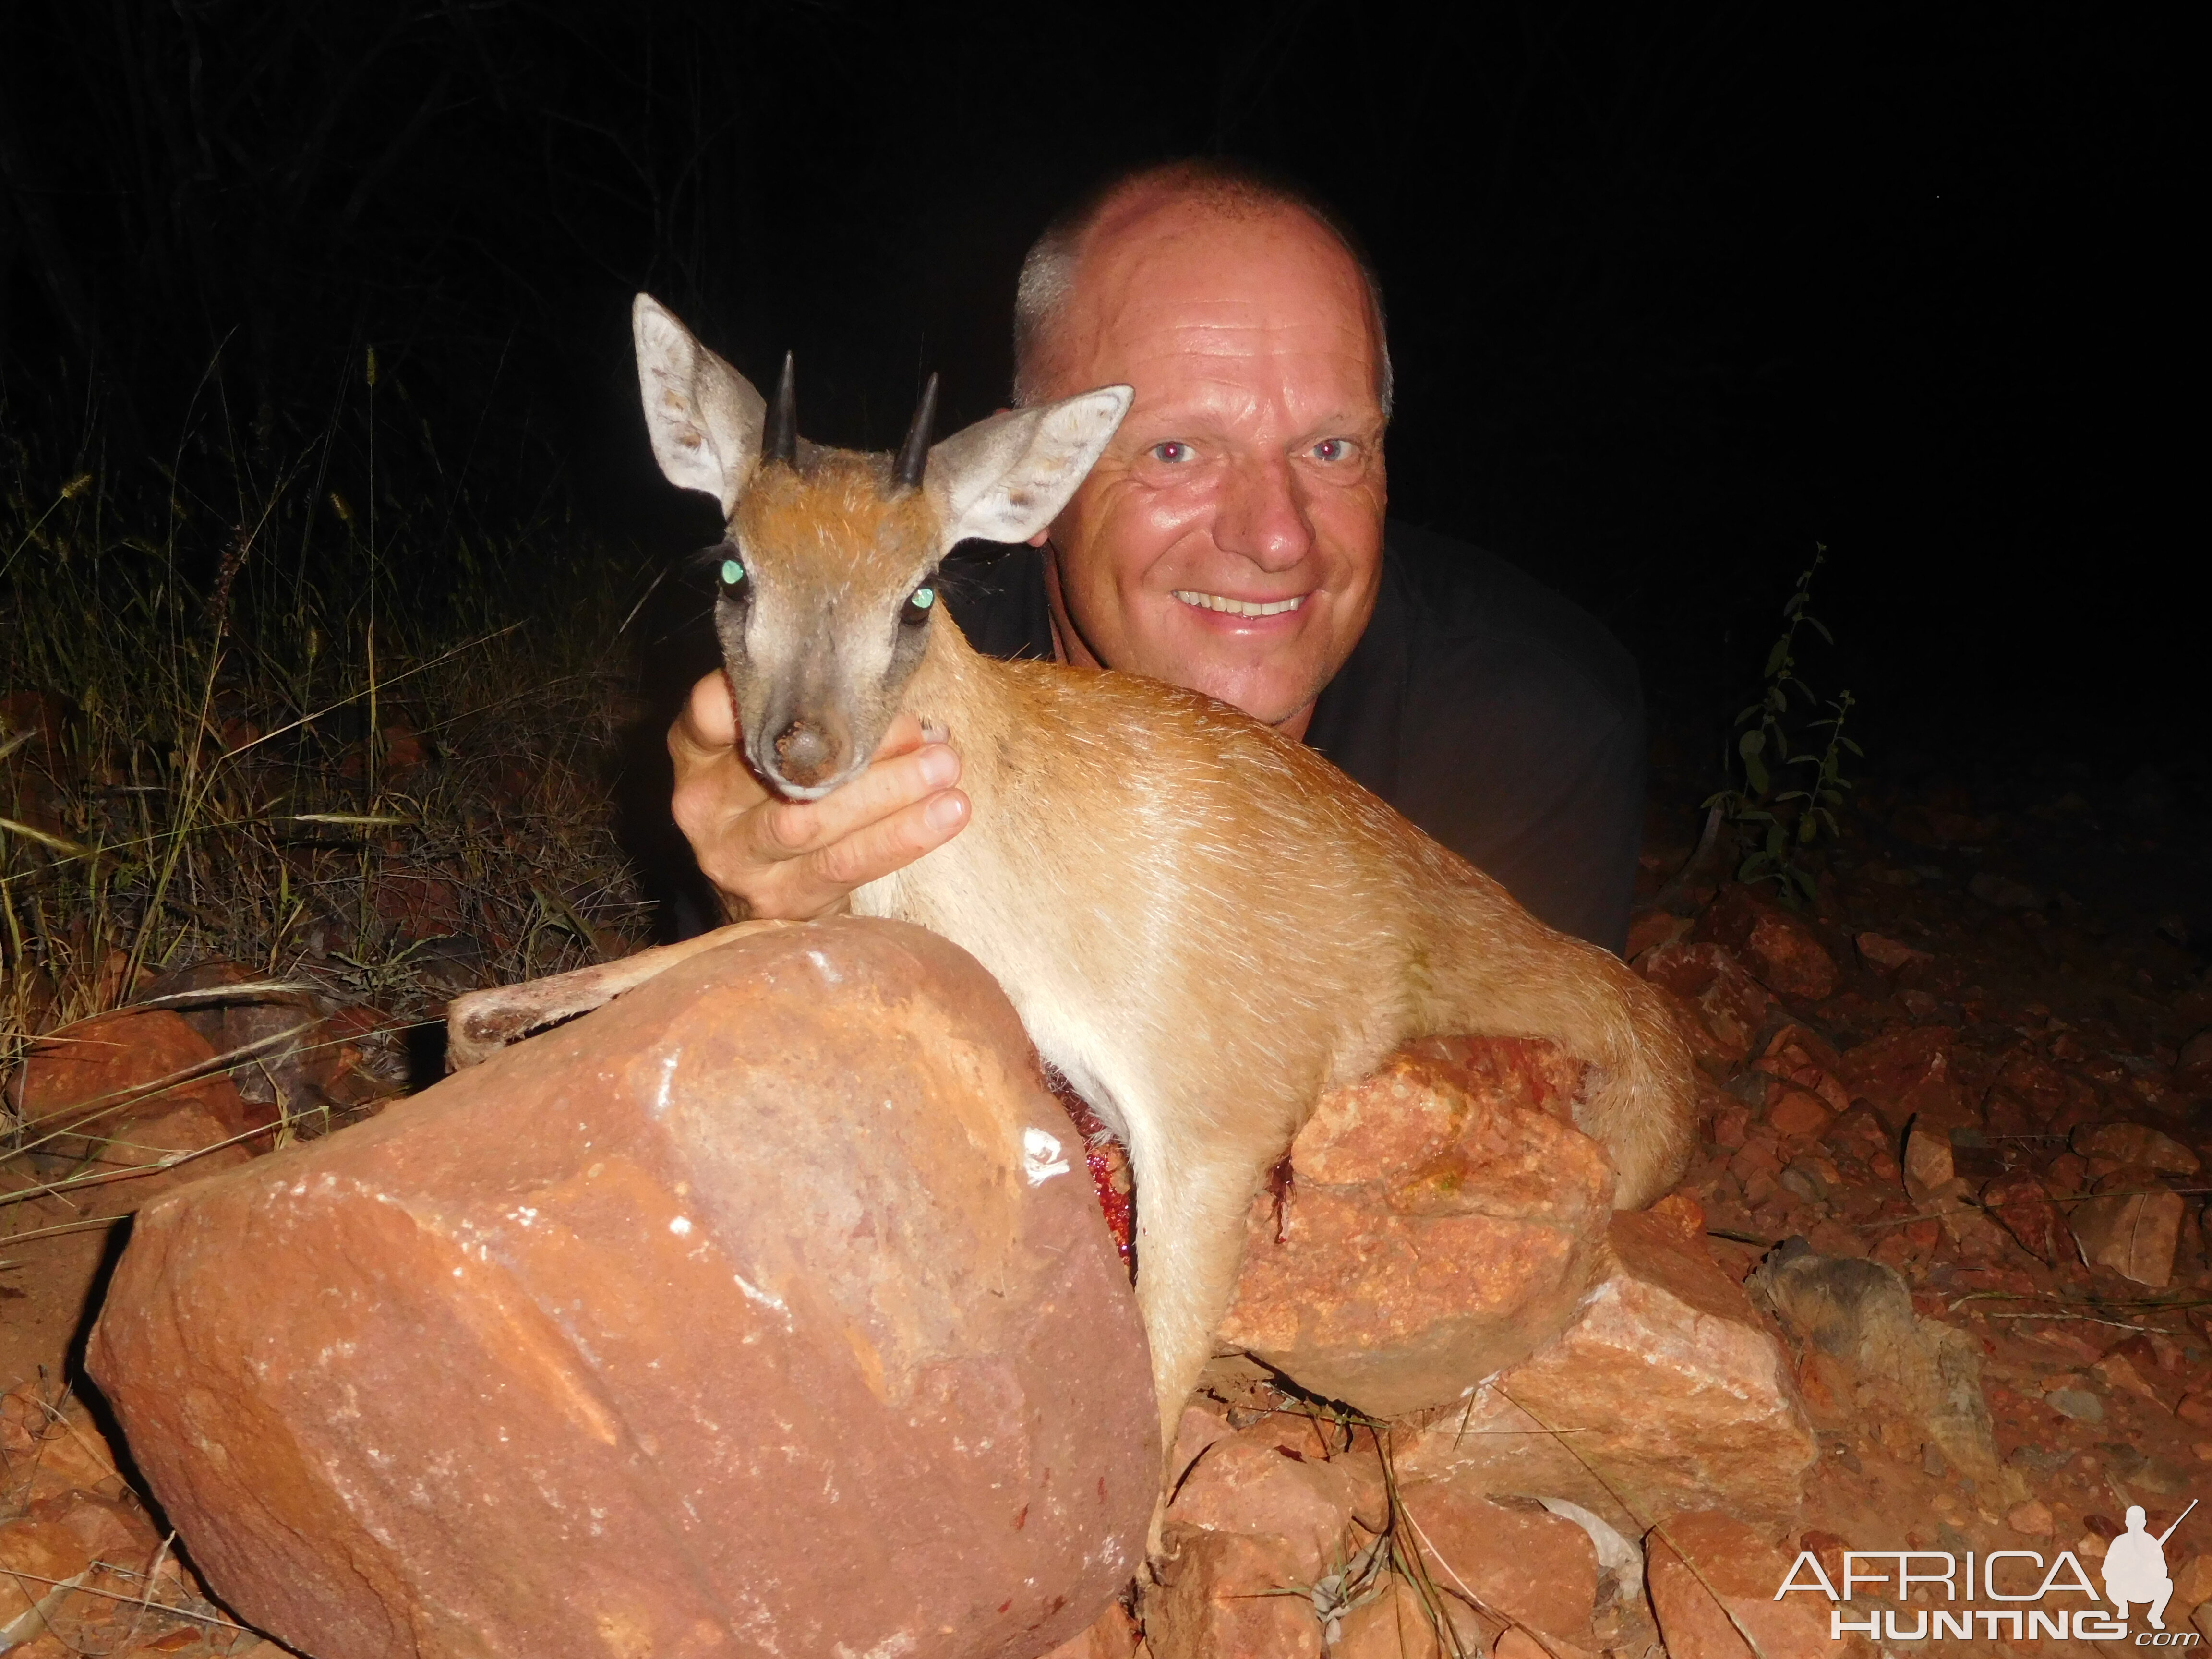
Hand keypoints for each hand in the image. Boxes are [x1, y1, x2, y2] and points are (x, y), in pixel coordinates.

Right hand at [667, 672, 969, 920]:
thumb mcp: (779, 742)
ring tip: (944, 768)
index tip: (837, 678)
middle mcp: (703, 804)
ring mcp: (735, 858)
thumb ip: (814, 709)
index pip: (713, 708)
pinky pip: (843, 866)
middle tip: (927, 731)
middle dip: (861, 746)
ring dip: (887, 792)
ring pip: (812, 821)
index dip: (768, 691)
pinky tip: (945, 814)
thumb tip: (895, 680)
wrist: (770, 884)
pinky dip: (900, 838)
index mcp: (697, 749)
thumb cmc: (788, 788)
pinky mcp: (777, 899)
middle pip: (780, 767)